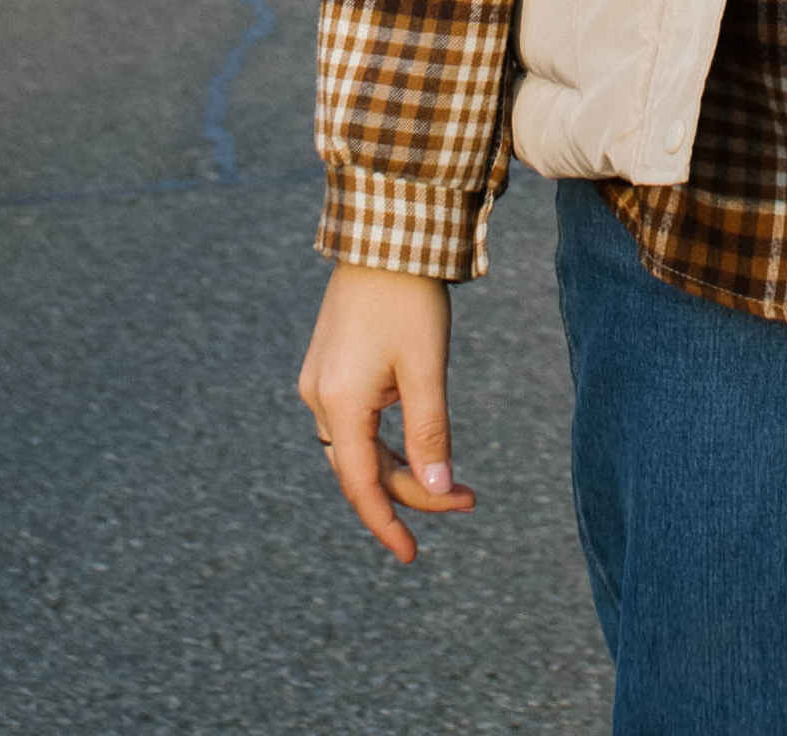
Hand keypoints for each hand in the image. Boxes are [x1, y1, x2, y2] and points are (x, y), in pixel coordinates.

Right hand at [298, 264, 479, 563]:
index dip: (388, 523)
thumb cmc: (409, 298)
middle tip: (466, 499)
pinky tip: (417, 441)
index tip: (413, 556)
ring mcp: (321, 380)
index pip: (362, 485)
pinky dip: (385, 440)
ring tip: (451, 478)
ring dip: (400, 466)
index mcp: (340, 402)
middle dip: (411, 491)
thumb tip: (438, 489)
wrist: (385, 231)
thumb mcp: (426, 368)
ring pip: (358, 447)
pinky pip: (355, 421)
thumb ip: (429, 433)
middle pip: (362, 468)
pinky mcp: (329, 364)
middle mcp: (320, 396)